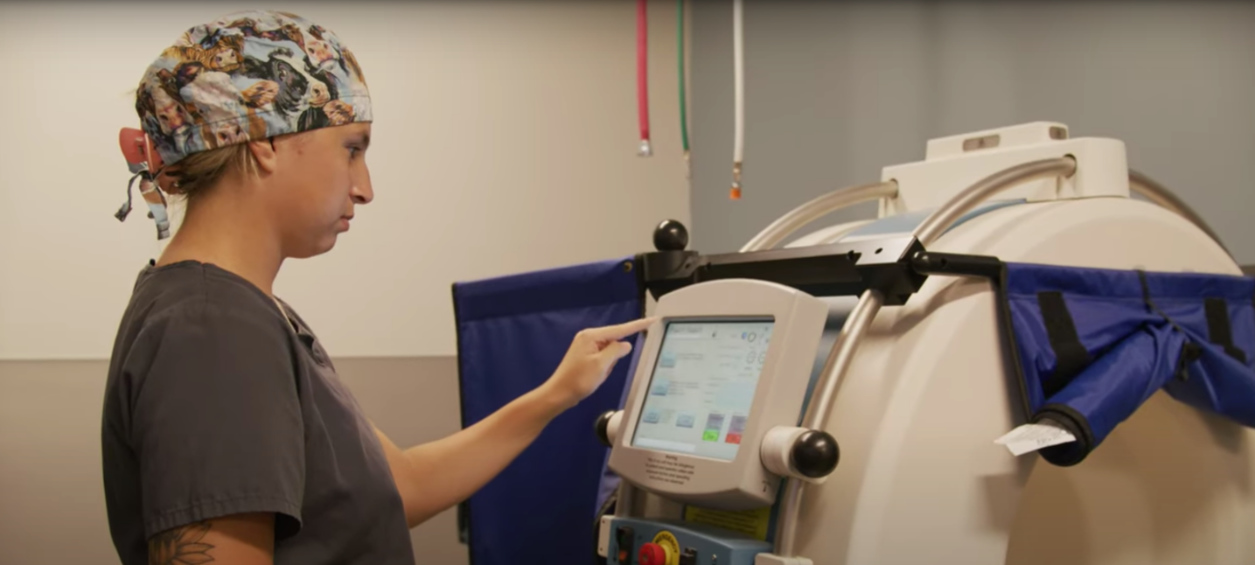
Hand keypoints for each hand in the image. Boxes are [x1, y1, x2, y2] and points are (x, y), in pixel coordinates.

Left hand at [542, 317, 656, 410]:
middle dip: (615, 357)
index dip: (638, 325)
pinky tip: (595, 376)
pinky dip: (604, 367)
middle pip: (615, 340)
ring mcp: (586, 346)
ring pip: (610, 351)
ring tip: (596, 375)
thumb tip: (627, 344)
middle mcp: (588, 337)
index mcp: (592, 336)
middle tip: (603, 371)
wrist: (559, 394)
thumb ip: (617, 351)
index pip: (621, 329)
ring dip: (609, 364)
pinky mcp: (586, 355)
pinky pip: (604, 357)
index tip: (653, 319)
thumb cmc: (578, 380)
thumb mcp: (601, 365)